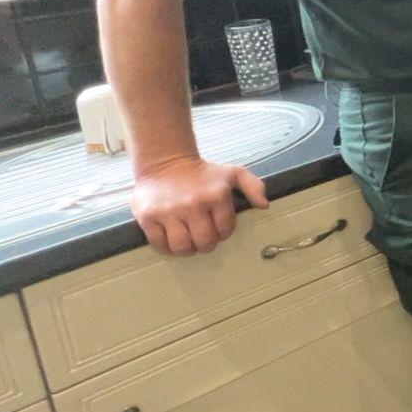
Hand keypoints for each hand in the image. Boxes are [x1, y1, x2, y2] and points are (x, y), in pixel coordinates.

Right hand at [130, 154, 270, 255]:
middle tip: (203, 239)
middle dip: (206, 244)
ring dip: (187, 249)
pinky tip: (171, 240)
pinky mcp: (148, 217)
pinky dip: (166, 248)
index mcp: (215, 196)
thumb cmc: (202, 173)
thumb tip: (264, 205)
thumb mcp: (233, 173)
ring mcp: (169, 211)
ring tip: (188, 240)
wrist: (165, 163)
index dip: (223, 233)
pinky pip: (159, 244)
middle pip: (204, 242)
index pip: (225, 230)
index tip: (217, 228)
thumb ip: (254, 186)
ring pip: (182, 246)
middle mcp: (192, 204)